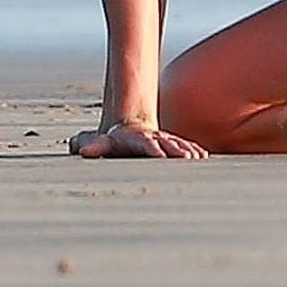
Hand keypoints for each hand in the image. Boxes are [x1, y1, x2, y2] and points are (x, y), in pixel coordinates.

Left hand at [68, 121, 207, 158]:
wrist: (129, 127)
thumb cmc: (115, 139)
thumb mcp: (103, 141)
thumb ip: (94, 145)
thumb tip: (83, 151)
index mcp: (140, 139)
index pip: (147, 144)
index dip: (154, 149)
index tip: (160, 156)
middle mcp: (155, 138)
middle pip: (168, 143)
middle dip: (177, 150)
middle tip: (187, 159)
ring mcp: (165, 140)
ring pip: (180, 144)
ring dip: (189, 151)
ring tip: (198, 158)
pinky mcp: (172, 144)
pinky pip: (185, 146)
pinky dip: (194, 150)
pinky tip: (203, 157)